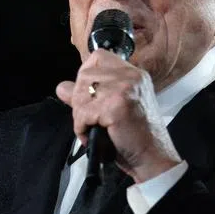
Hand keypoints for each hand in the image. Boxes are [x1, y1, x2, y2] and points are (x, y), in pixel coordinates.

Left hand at [55, 50, 181, 182]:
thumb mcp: (113, 108)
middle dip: (79, 100)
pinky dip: (82, 128)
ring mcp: (124, 89)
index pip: (98, 57)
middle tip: (89, 118)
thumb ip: (88, 94)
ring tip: (91, 128)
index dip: (86, 75)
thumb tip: (62, 87)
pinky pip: (84, 113)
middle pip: (85, 75)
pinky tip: (92, 135)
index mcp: (133, 74)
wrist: (152, 156)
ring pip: (82, 93)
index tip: (87, 96)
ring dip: (80, 115)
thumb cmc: (136, 136)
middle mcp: (131, 76)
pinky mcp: (116, 106)